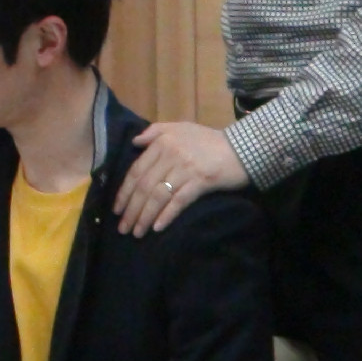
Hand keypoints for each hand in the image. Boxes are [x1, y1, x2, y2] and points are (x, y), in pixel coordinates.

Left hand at [114, 121, 248, 236]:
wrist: (244, 147)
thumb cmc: (210, 140)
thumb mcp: (181, 128)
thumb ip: (156, 131)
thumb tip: (135, 142)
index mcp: (162, 142)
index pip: (136, 170)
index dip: (124, 192)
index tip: (117, 209)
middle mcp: (170, 154)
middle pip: (144, 186)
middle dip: (131, 209)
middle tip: (123, 228)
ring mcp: (185, 168)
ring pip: (158, 196)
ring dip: (145, 216)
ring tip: (137, 232)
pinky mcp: (201, 181)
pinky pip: (179, 201)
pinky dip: (167, 215)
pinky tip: (158, 228)